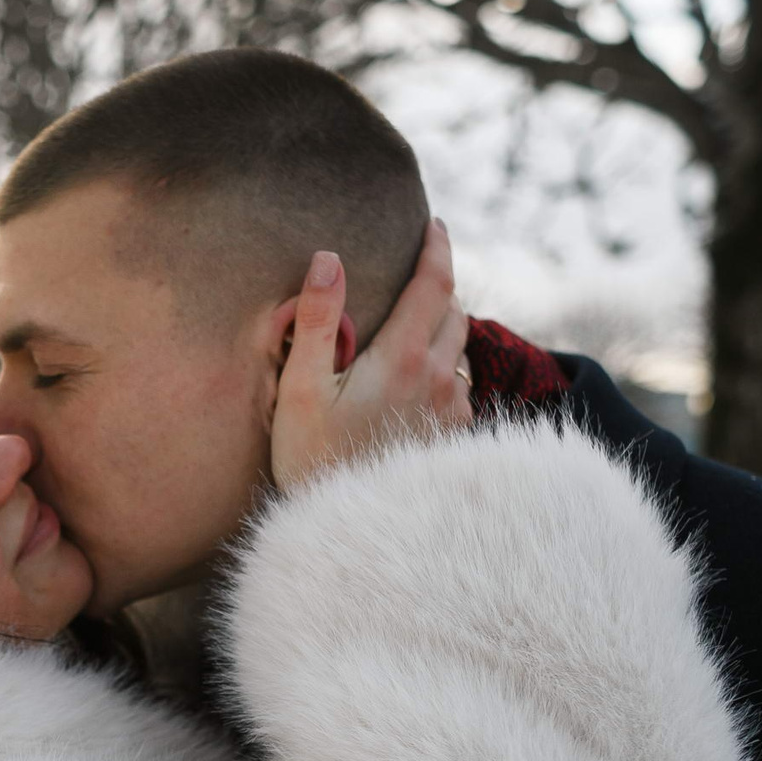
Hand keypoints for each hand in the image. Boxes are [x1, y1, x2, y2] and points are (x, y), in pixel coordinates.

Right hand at [269, 220, 469, 491]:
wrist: (352, 535)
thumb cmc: (314, 462)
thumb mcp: (301, 390)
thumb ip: (316, 320)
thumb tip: (328, 258)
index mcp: (403, 358)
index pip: (435, 284)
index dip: (438, 248)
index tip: (435, 225)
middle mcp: (440, 379)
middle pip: (455, 313)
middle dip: (439, 289)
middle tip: (417, 277)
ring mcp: (454, 413)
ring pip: (459, 353)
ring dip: (442, 334)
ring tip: (414, 334)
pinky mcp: (456, 442)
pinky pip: (460, 391)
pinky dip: (444, 375)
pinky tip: (418, 389)